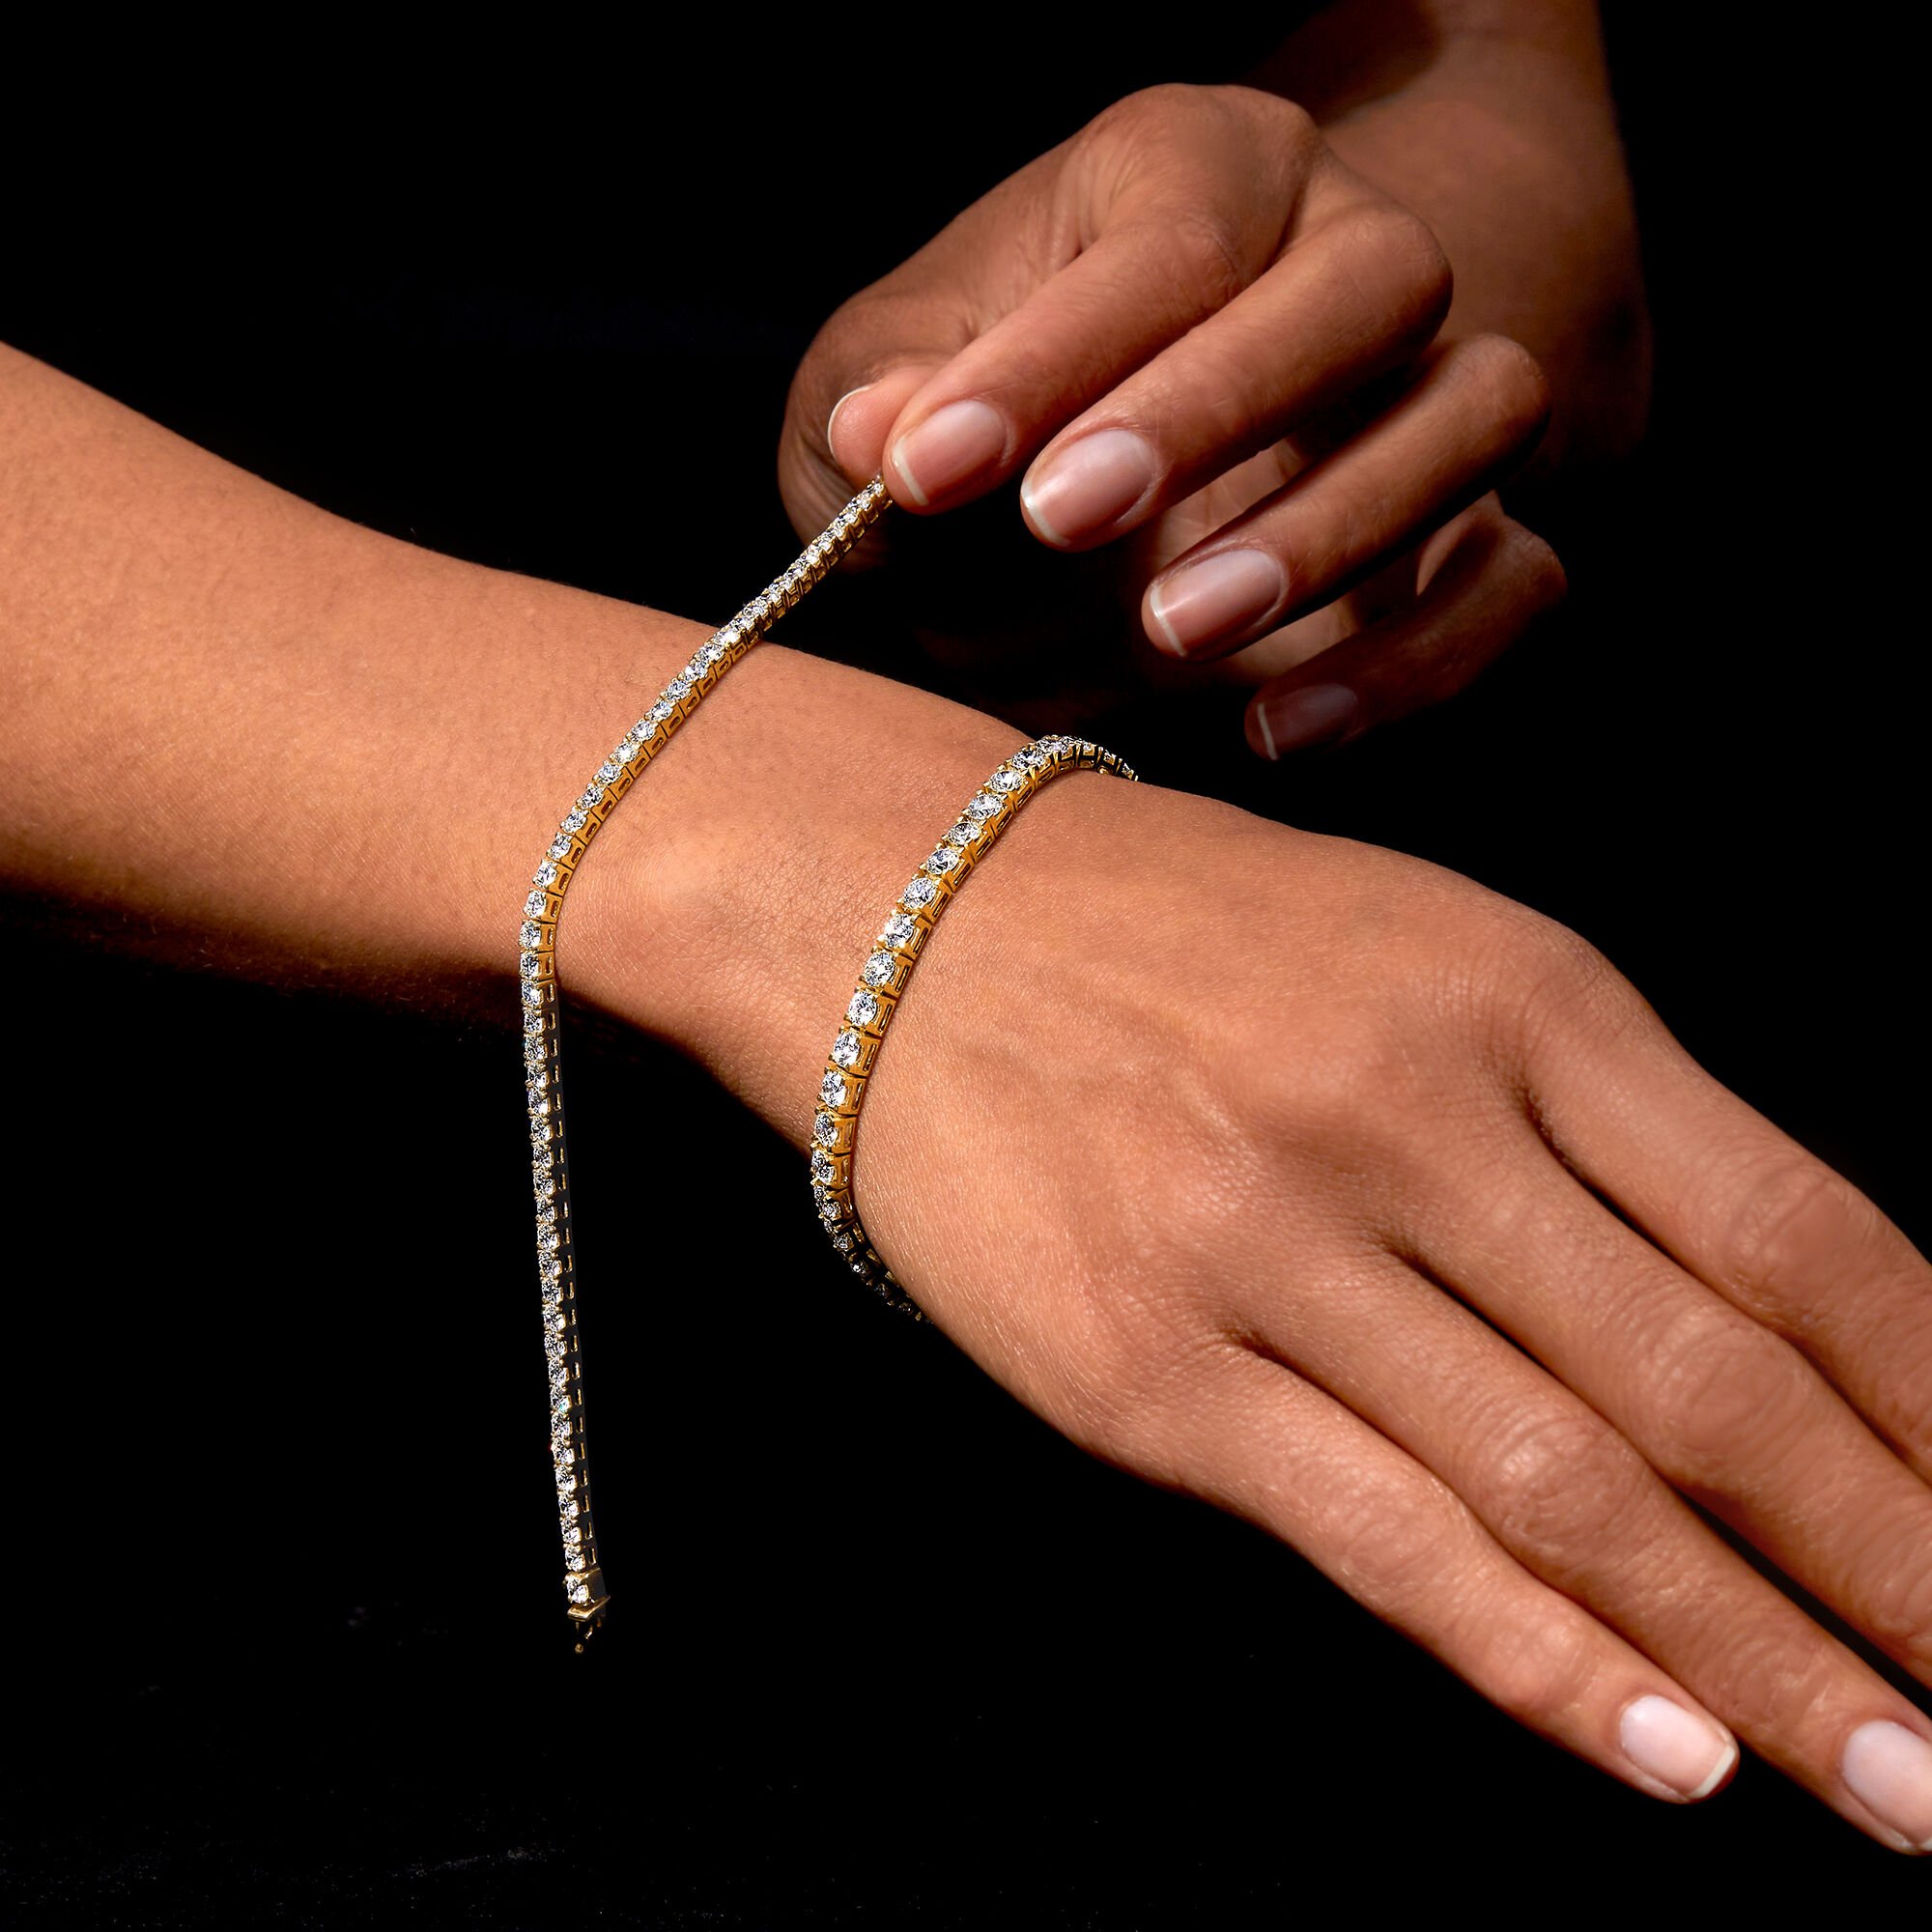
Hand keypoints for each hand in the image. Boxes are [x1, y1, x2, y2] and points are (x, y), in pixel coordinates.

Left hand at [779, 84, 1561, 755]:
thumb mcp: (905, 367)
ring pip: (1477, 416)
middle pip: (1373, 282)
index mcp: (1202, 169)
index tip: (927, 467)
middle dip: (1216, 406)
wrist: (1127, 446)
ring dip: (1333, 531)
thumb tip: (874, 440)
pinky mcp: (1481, 534)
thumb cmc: (999, 391)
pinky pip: (1519, 583)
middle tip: (1065, 520)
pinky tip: (1273, 730)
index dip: (1045, 356)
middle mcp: (1350, 252)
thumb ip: (886, 392)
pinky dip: (1416, 663)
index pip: (1163, 237)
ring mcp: (1436, 392)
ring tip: (1172, 629)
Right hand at [840, 776, 1931, 1846]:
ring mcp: (1267, 1244)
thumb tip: (1782, 1335)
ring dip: (1759, 1659)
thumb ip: (1596, 1128)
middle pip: (1713, 1385)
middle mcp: (1406, 1113)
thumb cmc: (1185, 940)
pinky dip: (1539, 1656)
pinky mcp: (1143, 1365)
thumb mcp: (1422, 958)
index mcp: (1513, 993)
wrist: (908, 913)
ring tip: (1900, 1783)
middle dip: (1893, 1573)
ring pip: (1567, 1487)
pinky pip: (1379, 1533)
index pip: (1801, 1235)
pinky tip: (1668, 1754)